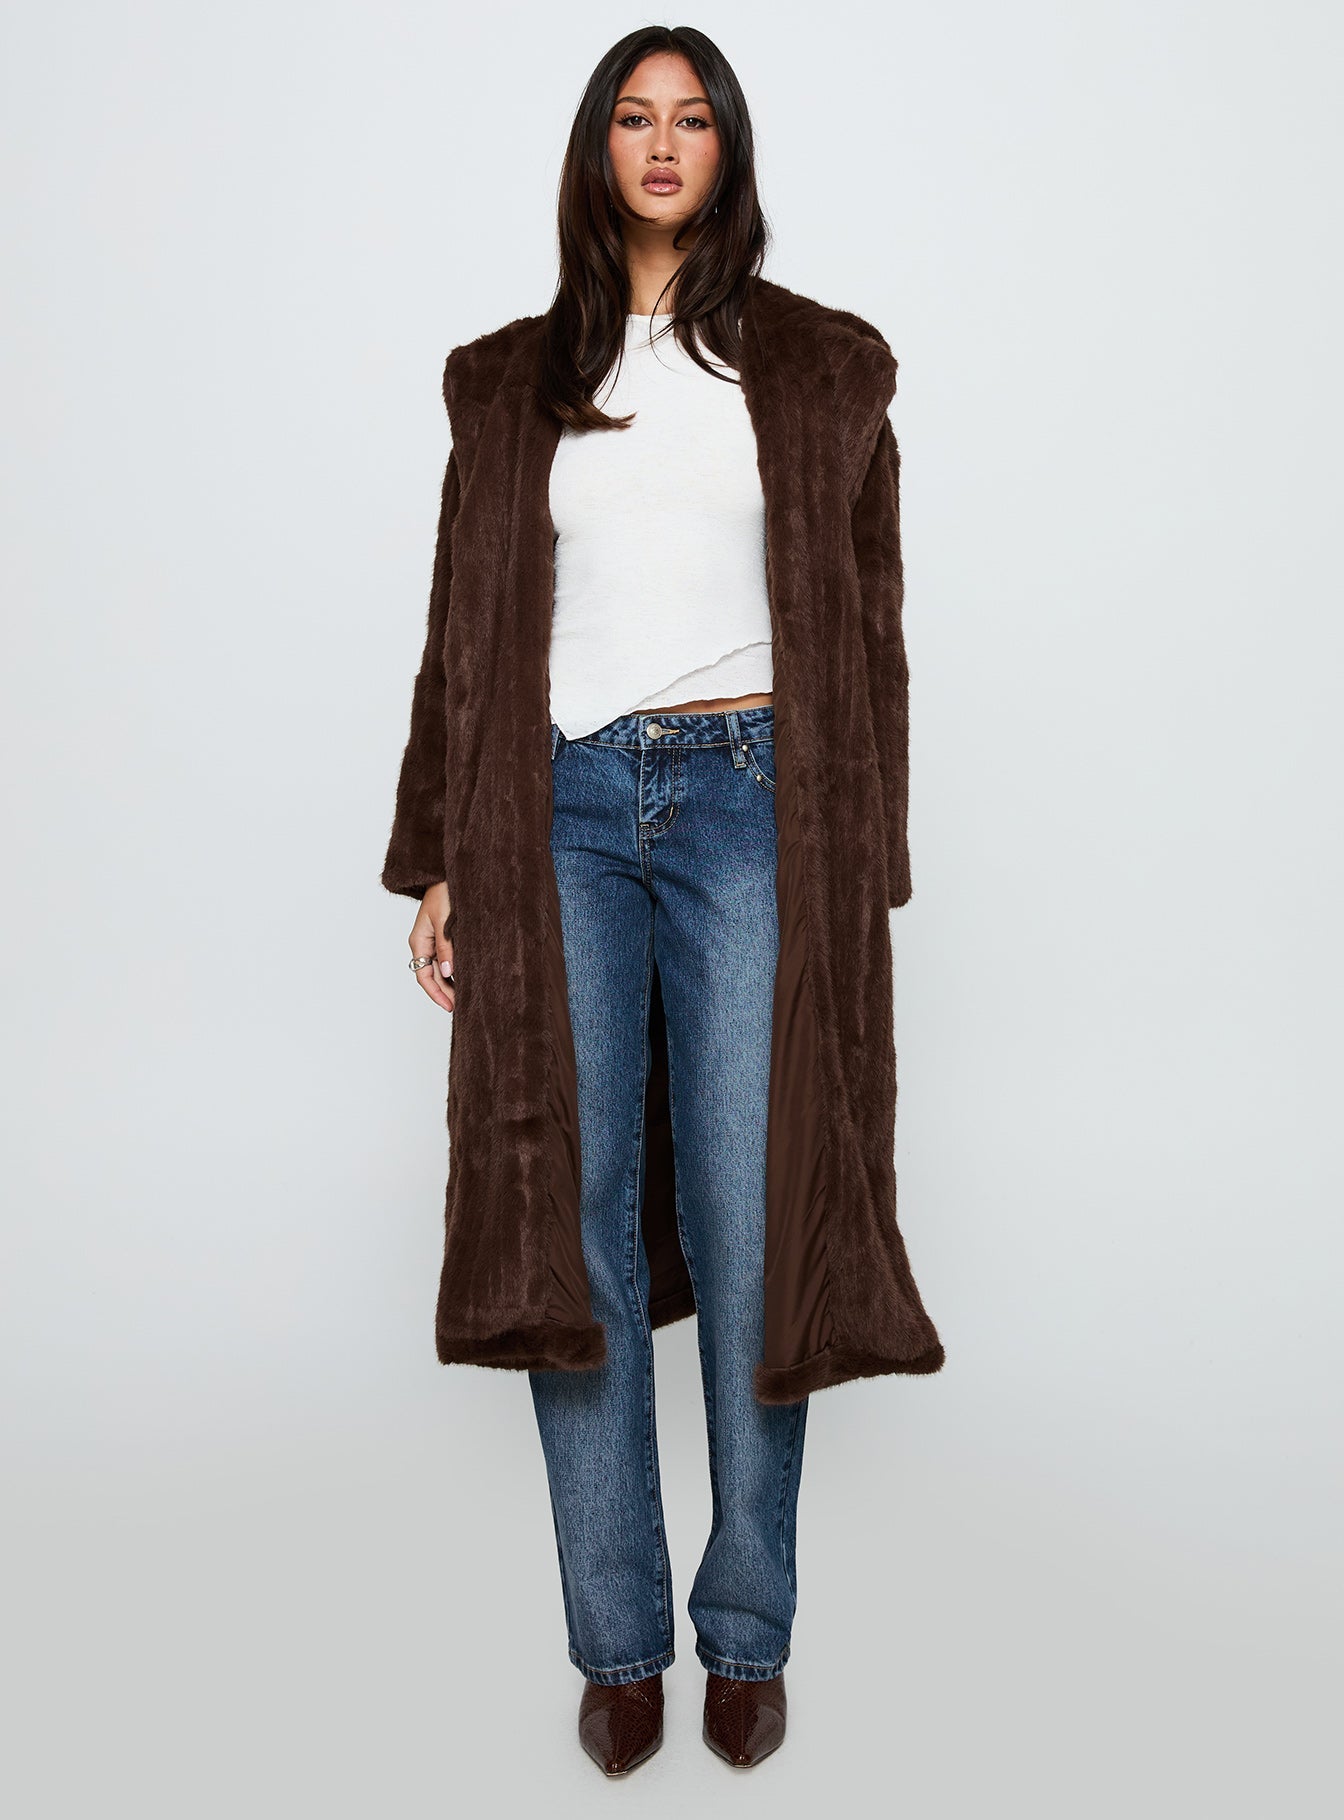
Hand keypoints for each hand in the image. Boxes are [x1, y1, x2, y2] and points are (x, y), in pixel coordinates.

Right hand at [408, 882, 454, 1012]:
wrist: (448, 875)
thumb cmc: (444, 893)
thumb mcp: (444, 921)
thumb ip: (446, 947)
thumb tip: (449, 972)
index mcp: (419, 941)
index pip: (424, 976)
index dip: (436, 993)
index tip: (449, 1006)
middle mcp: (424, 944)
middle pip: (433, 976)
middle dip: (446, 992)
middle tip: (463, 1007)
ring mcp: (433, 941)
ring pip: (440, 969)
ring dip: (450, 984)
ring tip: (465, 997)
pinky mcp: (444, 937)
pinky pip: (447, 959)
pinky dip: (455, 971)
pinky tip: (466, 978)